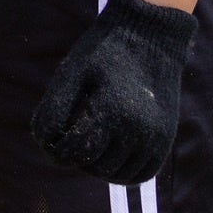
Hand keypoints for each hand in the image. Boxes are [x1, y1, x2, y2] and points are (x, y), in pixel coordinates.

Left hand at [29, 0, 196, 184]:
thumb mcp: (73, 72)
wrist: (151, 36)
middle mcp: (138, 129)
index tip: (52, 138)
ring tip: (90, 144)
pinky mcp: (166, 140)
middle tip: (71, 138)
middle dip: (77, 158)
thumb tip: (46, 143)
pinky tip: (109, 155)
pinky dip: (123, 173)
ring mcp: (156, 138)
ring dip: (99, 167)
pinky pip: (142, 175)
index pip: (75, 152)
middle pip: (96, 167)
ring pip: (119, 176)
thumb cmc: (104, 52)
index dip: (56, 150)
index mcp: (112, 110)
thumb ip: (55, 108)